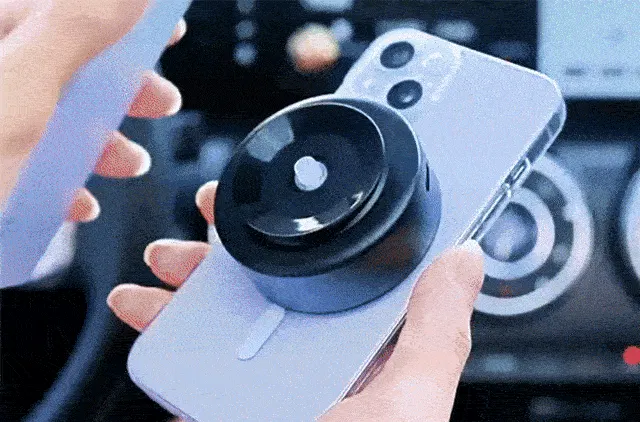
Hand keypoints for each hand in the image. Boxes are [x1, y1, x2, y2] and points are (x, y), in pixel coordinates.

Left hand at [0, 0, 185, 219]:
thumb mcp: (21, 88)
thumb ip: (78, 29)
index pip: (61, 7)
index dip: (123, 14)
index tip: (168, 28)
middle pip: (62, 63)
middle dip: (120, 87)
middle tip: (159, 101)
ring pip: (49, 117)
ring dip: (99, 139)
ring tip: (130, 163)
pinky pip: (29, 163)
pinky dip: (62, 179)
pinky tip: (78, 201)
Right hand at [108, 181, 484, 421]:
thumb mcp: (408, 407)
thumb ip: (436, 336)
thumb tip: (465, 258)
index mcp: (362, 356)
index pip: (338, 276)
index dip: (310, 231)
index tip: (281, 198)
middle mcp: (313, 366)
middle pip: (267, 289)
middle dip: (229, 250)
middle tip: (207, 218)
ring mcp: (266, 391)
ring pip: (221, 323)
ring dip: (185, 291)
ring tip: (158, 271)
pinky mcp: (228, 410)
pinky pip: (193, 370)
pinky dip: (165, 344)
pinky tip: (147, 324)